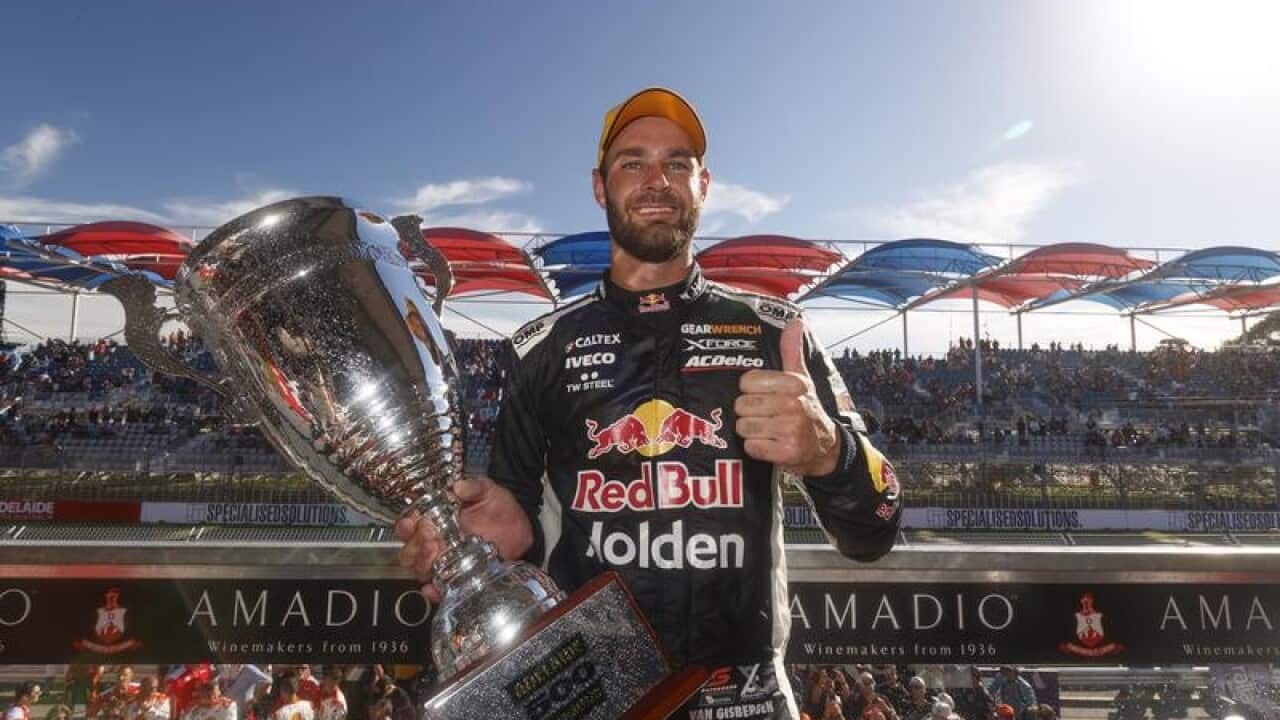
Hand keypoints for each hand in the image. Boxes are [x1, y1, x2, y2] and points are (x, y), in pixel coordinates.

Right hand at [394, 475, 533, 602]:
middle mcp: (435, 543)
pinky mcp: (458, 578)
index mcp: (435, 521)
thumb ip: (474, 487)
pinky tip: (434, 587)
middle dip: (415, 545)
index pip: (408, 526)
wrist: (520, 527)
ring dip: (423, 563)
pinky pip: (440, 590)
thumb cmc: (498, 507)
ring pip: (421, 570)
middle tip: (430, 535)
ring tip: (437, 551)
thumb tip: (459, 487)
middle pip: (409, 552)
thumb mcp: (487, 491)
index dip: (406, 526)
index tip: (413, 522)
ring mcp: (446, 561)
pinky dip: (434, 591)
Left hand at [735, 317, 840, 476]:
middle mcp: (794, 405)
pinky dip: (756, 449)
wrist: (825, 448)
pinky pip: (751, 447)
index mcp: (795, 384)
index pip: (748, 381)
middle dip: (748, 413)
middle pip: (742, 406)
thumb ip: (792, 351)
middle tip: (765, 416)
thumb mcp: (801, 379)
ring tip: (766, 431)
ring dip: (751, 432)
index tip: (762, 395)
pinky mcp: (787, 452)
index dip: (750, 391)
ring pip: (744, 427)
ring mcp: (791, 429)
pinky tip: (769, 445)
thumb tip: (795, 321)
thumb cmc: (807, 410)